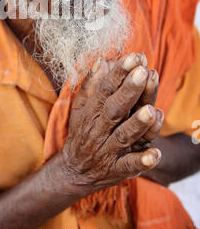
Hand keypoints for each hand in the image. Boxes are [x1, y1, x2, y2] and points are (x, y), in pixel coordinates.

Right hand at [60, 53, 162, 194]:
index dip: (118, 73)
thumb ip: (91, 84)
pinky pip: (130, 166)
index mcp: (91, 112)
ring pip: (124, 136)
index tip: (133, 57)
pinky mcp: (118, 169)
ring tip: (151, 110)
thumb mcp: (80, 107)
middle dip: (129, 91)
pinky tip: (155, 153)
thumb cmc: (81, 132)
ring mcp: (109, 150)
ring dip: (138, 124)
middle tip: (142, 72)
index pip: (105, 90)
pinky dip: (142, 160)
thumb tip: (101, 59)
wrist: (74, 171)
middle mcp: (100, 129)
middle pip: (115, 110)